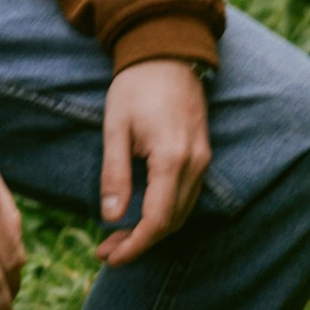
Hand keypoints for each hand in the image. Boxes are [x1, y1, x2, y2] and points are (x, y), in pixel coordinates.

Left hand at [96, 59, 210, 266]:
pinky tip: (141, 215)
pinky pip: (187, 196)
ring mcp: (203, 160)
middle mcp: (195, 164)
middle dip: (140, 243)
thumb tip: (112, 216)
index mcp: (172, 159)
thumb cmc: (136, 86)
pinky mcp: (202, 154)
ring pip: (182, 212)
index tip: (110, 257)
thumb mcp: (115, 128)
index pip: (158, 220)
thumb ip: (115, 173)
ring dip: (152, 231)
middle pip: (172, 222)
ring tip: (117, 238)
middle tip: (106, 252)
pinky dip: (166, 213)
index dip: (135, 245)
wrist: (166, 52)